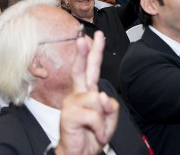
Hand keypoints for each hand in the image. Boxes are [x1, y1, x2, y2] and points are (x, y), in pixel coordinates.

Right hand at [55, 31, 117, 154]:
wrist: (79, 153)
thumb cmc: (90, 135)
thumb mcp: (108, 120)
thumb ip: (110, 106)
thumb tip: (101, 96)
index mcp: (86, 92)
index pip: (90, 68)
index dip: (92, 51)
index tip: (93, 36)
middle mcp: (78, 94)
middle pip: (82, 69)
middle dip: (85, 52)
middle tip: (85, 37)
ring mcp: (72, 103)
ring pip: (97, 99)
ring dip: (104, 119)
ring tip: (97, 129)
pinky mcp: (69, 114)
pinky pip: (94, 115)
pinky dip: (99, 127)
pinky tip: (93, 133)